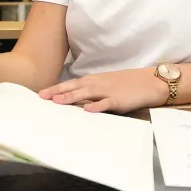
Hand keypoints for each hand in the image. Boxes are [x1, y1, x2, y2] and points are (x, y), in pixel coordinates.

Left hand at [39, 68, 168, 113]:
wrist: (149, 82)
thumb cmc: (127, 83)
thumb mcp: (107, 83)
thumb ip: (92, 89)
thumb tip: (75, 97)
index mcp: (94, 80)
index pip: (72, 83)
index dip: (57, 88)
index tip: (42, 93)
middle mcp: (98, 83)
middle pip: (75, 87)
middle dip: (58, 92)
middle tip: (42, 97)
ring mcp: (108, 91)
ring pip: (86, 93)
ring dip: (72, 97)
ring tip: (57, 102)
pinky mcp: (119, 100)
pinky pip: (106, 103)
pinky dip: (96, 106)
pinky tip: (87, 110)